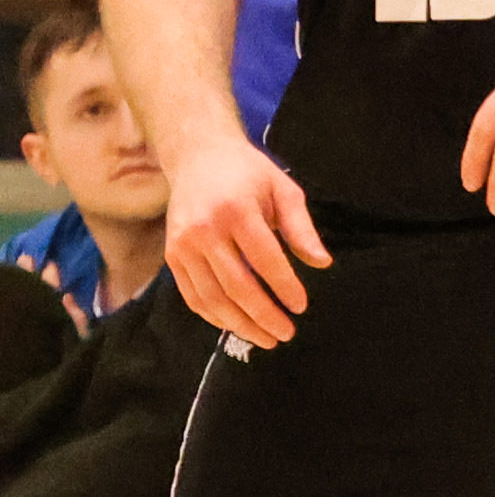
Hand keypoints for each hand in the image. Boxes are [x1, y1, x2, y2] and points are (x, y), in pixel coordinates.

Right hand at [160, 130, 329, 344]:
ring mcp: (183, 246)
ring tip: (265, 338)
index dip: (284, 287)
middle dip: (263, 315)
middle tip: (286, 334)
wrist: (197, 157)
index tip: (301, 307)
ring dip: (239, 324)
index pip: (265, 261)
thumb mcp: (284, 190)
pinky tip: (235, 325)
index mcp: (236, 212)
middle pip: (236, 286)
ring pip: (212, 297)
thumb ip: (302, 229)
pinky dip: (213, 315)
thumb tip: (322, 263)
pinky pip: (192, 295)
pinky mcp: (171, 256)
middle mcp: (204, 231)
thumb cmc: (249, 173)